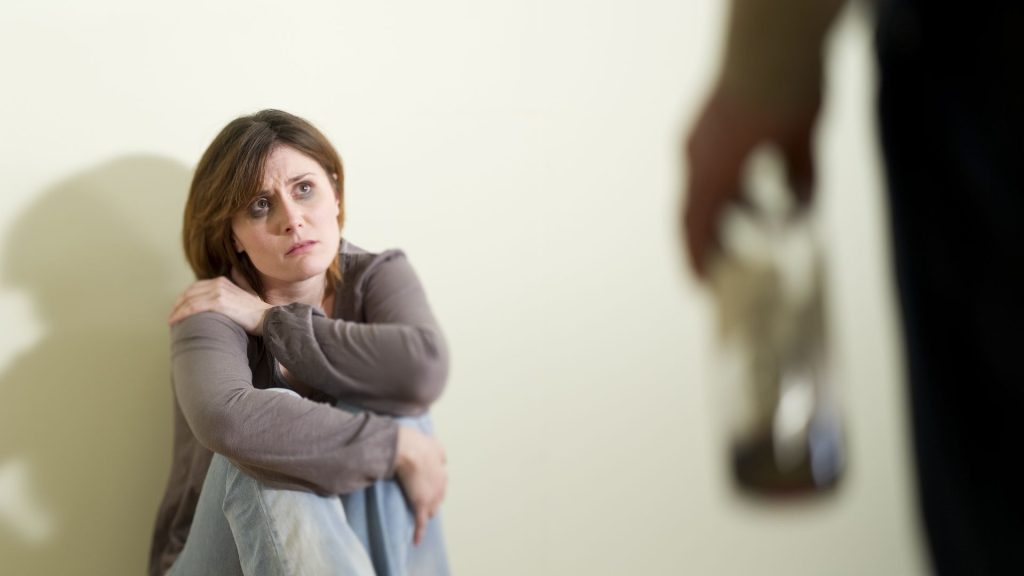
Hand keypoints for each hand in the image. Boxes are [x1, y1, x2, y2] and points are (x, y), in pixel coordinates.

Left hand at [168, 274, 271, 334]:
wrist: (268, 318)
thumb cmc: (257, 312)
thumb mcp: (245, 294)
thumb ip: (236, 286)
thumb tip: (233, 276)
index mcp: (222, 281)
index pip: (196, 287)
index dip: (184, 297)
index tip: (178, 308)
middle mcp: (218, 284)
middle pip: (190, 292)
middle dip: (177, 304)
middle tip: (172, 316)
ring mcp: (218, 293)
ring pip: (189, 300)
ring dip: (177, 310)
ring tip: (172, 321)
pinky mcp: (218, 303)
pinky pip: (193, 307)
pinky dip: (182, 314)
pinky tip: (176, 321)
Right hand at [395, 427, 447, 545]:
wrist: (409, 450)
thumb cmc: (418, 444)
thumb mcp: (434, 444)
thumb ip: (440, 453)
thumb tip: (444, 460)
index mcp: (442, 471)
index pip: (440, 485)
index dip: (434, 488)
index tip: (428, 490)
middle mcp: (440, 485)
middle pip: (438, 499)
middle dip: (433, 502)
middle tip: (424, 504)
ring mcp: (431, 496)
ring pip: (431, 511)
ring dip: (427, 514)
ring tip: (420, 520)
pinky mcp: (421, 504)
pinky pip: (420, 522)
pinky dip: (418, 532)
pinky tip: (416, 541)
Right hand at [683, 88, 818, 277]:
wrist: (774, 32)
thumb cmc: (787, 87)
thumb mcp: (803, 145)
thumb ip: (801, 186)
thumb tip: (803, 212)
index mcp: (711, 171)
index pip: (693, 230)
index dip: (696, 263)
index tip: (702, 289)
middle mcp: (695, 155)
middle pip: (693, 212)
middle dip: (708, 244)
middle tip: (723, 269)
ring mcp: (698, 134)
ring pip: (703, 187)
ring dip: (722, 212)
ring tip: (751, 229)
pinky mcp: (710, 118)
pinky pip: (710, 163)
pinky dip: (728, 184)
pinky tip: (754, 186)